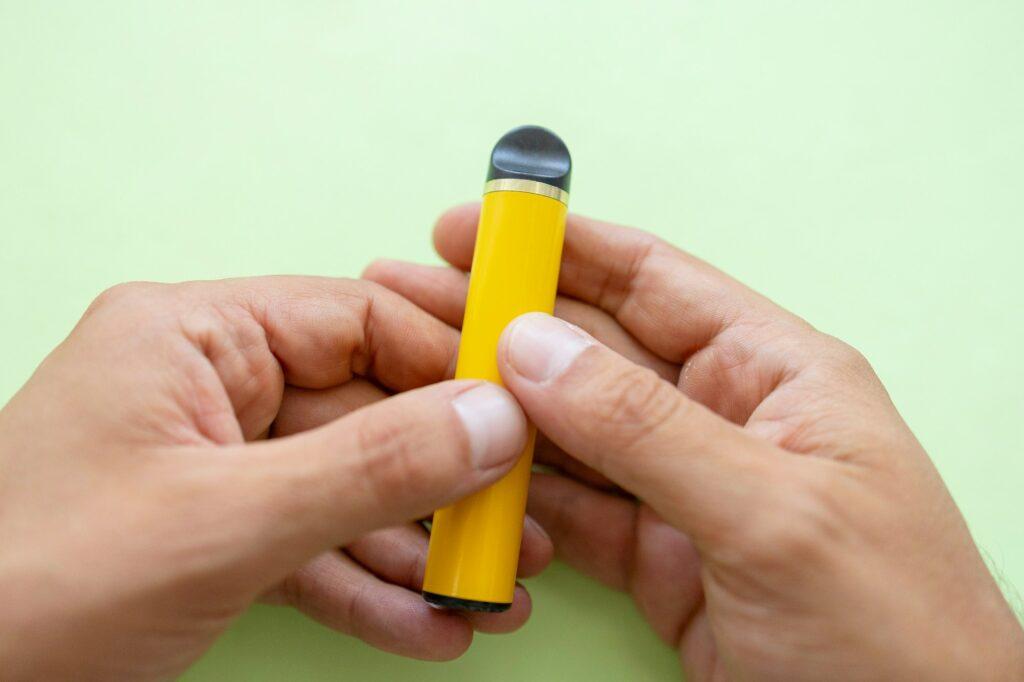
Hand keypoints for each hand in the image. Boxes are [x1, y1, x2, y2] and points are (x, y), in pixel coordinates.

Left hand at [0, 277, 551, 680]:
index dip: (447, 364)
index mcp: (191, 337)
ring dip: (416, 546)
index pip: (355, 321)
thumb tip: (494, 421)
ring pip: (343, 489)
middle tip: (516, 527)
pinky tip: (425, 626)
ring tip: (489, 591)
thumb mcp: (224, 523)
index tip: (522, 412)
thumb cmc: (32, 590)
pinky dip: (365, 588)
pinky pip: (307, 546)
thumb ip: (371, 469)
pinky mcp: (208, 535)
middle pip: (361, 413)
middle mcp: (206, 388)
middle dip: (442, 482)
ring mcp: (210, 465)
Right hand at [365, 205, 1023, 680]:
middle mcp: (726, 419)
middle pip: (595, 352)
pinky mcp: (658, 560)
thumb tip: (534, 348)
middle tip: (413, 305)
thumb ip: (646, 429)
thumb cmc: (895, 637)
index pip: (655, 282)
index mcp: (778, 375)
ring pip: (572, 434)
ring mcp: (686, 492)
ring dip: (497, 412)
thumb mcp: (772, 517)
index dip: (562, 247)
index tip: (478, 228)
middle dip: (505, 324)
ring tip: (413, 383)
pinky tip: (463, 477)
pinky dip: (515, 497)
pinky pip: (570, 510)